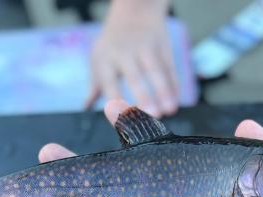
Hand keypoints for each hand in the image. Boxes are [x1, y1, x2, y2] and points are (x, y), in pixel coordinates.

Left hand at [86, 0, 177, 117]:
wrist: (134, 10)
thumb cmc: (113, 41)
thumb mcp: (99, 57)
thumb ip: (95, 85)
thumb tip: (85, 107)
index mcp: (106, 59)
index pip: (109, 83)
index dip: (116, 101)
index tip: (123, 119)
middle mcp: (125, 53)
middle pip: (135, 76)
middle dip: (144, 96)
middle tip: (153, 115)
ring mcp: (145, 48)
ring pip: (156, 71)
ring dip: (164, 91)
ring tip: (170, 110)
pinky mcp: (162, 45)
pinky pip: (169, 67)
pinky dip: (174, 84)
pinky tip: (176, 100)